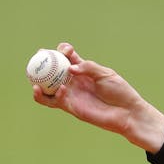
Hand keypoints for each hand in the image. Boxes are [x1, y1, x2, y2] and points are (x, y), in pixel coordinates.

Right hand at [32, 43, 163, 152]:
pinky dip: (51, 95)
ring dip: (37, 81)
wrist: (127, 113)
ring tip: (36, 77)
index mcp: (83, 69)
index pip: (66, 56)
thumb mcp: (106, 74)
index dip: (63, 50)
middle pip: (51, 69)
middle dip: (42, 61)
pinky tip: (61, 89)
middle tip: (40, 56)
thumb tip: (70, 68)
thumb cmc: (120, 92)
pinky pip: (53, 101)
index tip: (67, 51)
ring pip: (46, 87)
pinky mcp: (71, 107)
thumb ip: (88, 67)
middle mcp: (73, 81)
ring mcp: (71, 94)